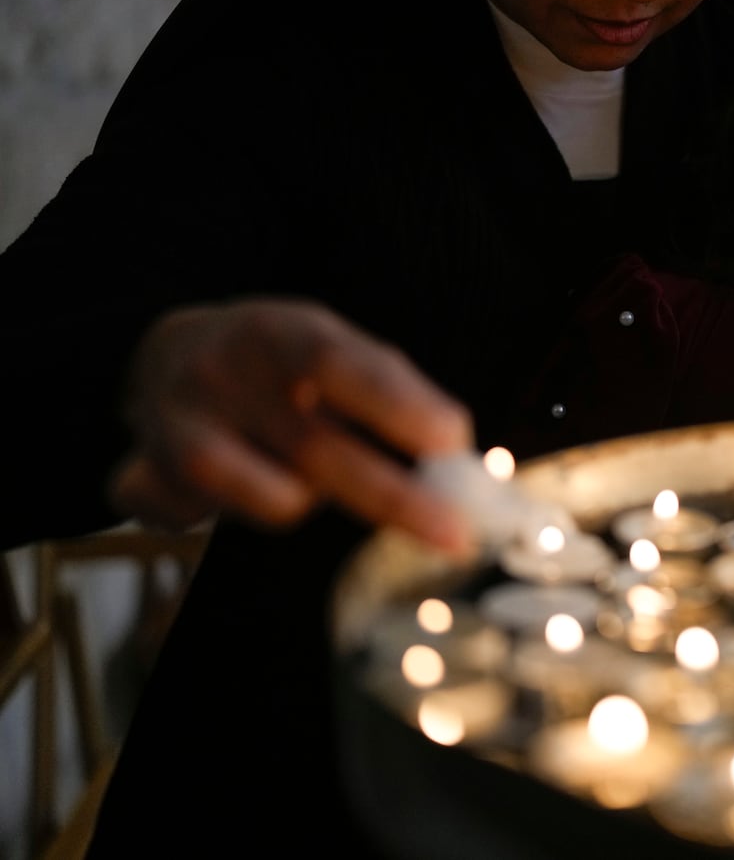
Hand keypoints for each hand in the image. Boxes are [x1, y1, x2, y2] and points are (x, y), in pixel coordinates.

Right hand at [112, 299, 474, 553]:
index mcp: (278, 332)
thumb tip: (456, 450)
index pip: (339, 364)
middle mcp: (221, 374)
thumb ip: (395, 390)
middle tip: (455, 533)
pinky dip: (253, 513)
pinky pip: (228, 523)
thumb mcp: (333, 347)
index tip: (454, 442)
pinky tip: (240, 484)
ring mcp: (175, 427)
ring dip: (312, 499)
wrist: (166, 358)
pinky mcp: (145, 479)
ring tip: (302, 471)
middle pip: (314, 448)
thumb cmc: (281, 365)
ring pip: (276, 499)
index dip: (397, 404)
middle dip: (393, 498)